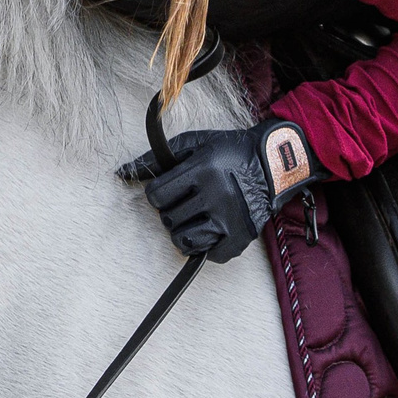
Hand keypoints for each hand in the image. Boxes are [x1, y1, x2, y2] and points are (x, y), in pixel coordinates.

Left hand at [120, 119, 316, 261]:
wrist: (274, 164)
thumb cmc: (229, 151)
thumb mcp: (194, 143)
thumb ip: (157, 157)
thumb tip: (122, 173)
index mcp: (203, 170)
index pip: (157, 195)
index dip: (157, 193)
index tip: (167, 190)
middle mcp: (217, 196)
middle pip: (168, 219)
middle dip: (171, 211)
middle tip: (185, 201)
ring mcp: (230, 219)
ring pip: (184, 240)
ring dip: (183, 230)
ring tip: (194, 217)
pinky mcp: (241, 238)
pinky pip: (208, 255)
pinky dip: (205, 245)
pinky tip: (211, 228)